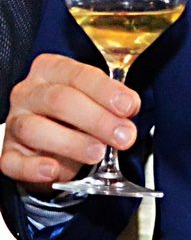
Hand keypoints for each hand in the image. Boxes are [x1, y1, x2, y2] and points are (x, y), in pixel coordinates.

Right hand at [0, 53, 139, 195]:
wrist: (49, 141)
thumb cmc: (74, 113)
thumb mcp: (94, 99)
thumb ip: (112, 100)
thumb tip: (130, 106)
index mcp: (51, 69)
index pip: (78, 74)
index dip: (106, 91)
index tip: (128, 106)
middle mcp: (29, 92)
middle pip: (59, 100)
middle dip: (96, 119)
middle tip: (123, 136)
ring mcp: (15, 123)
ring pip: (35, 129)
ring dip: (71, 143)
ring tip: (98, 153)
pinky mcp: (8, 153)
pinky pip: (13, 161)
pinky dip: (33, 168)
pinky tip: (53, 170)